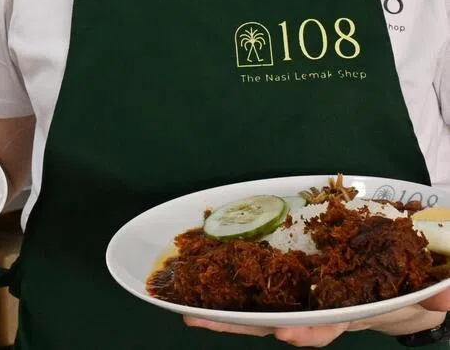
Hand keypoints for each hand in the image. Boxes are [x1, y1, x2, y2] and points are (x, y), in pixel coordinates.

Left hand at [184, 285, 449, 344]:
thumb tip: (445, 295)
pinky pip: (259, 281)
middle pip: (276, 321)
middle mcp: (320, 308)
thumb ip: (436, 295)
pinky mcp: (292, 277)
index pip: (326, 326)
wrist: (401, 281)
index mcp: (351, 313)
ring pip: (260, 306)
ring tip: (186, 310)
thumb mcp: (428, 294)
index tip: (286, 334)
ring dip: (225, 312)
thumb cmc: (412, 287)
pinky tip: (200, 279)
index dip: (307, 332)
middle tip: (200, 320)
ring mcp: (303, 295)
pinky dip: (232, 283)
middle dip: (239, 326)